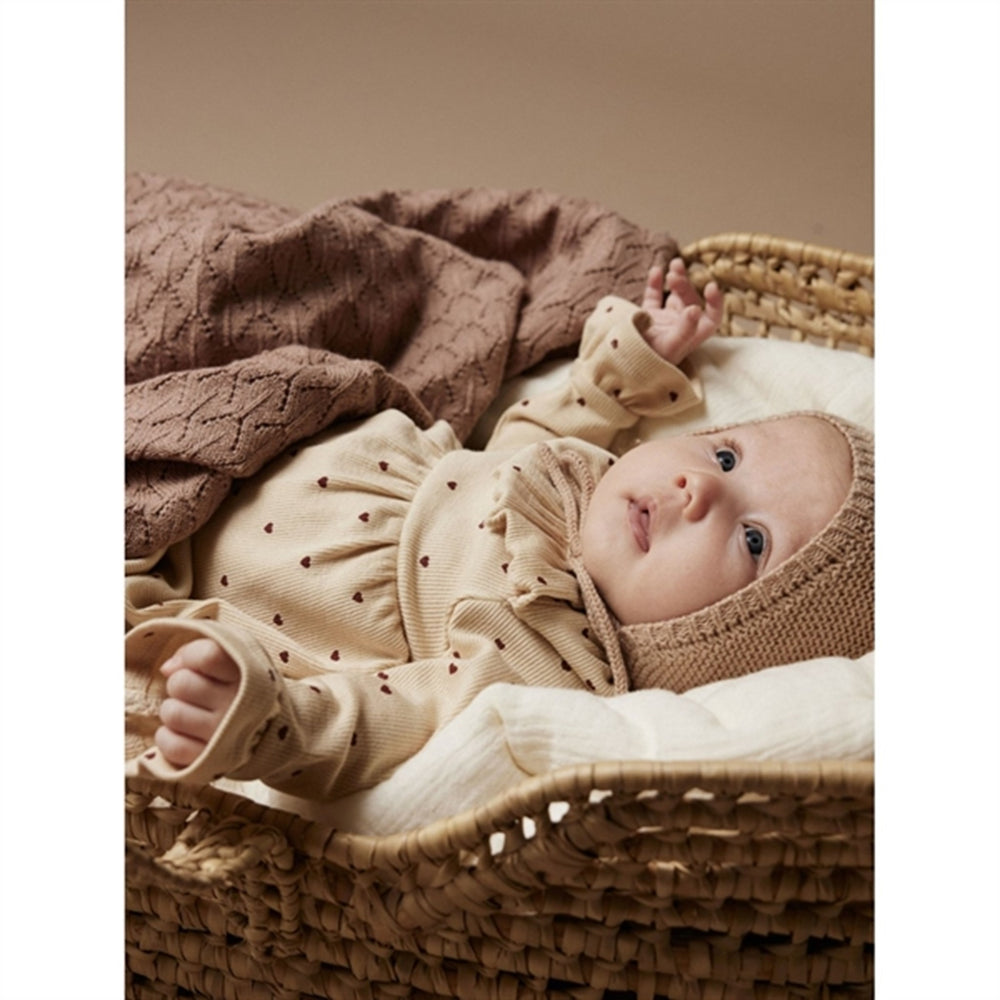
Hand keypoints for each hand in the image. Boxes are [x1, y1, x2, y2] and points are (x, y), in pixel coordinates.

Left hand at [155, 638, 239, 767]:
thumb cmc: (245, 689)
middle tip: (195, 692)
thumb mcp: (239, 661)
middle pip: (181, 683)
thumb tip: (167, 668)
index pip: (207, 656)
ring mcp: (224, 736)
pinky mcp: (210, 762)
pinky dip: (168, 738)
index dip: (190, 657)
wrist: (274, 734)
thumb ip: (204, 651)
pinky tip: (183, 732)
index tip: (194, 665)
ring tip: (190, 712)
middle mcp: (239, 706)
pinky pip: (171, 746)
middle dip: (180, 684)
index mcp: (251, 675)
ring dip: (173, 711)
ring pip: (172, 713)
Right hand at [639, 257, 722, 364]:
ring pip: (675, 296)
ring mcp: (663, 321)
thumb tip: (697, 309)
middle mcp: (680, 328)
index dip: (715, 303)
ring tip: (675, 263)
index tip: (710, 286)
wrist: (621, 366)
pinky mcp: (647, 317)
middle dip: (685, 286)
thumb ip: (685, 329)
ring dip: (676, 279)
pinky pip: (654, 297)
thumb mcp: (669, 346)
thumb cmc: (649, 361)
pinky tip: (656, 271)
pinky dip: (655, 284)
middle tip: (674, 276)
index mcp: (690, 337)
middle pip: (690, 301)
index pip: (711, 319)